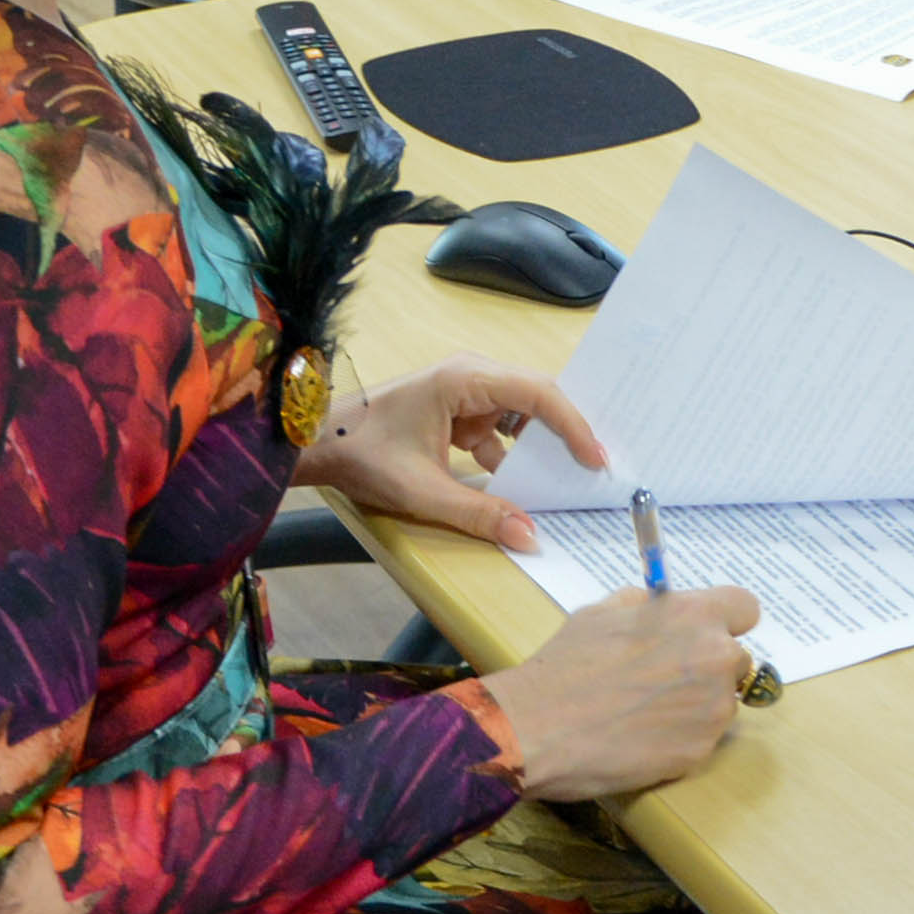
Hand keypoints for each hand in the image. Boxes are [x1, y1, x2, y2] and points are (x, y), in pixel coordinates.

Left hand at [292, 354, 598, 552]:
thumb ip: (480, 514)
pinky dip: (514, 456)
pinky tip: (525, 485)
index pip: (537, 392)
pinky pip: (500, 430)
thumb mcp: (424, 491)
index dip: (572, 424)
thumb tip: (530, 537)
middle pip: (535, 397)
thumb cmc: (363, 455)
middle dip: (565, 431)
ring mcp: (464, 394)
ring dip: (541, 445)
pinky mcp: (457, 414)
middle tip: (596, 466)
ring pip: (521, 414)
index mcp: (464, 379)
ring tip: (568, 476)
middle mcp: (470, 376)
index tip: (595, 458)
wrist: (317, 445)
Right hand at [490, 585, 764, 798]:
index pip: (746, 608)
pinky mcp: (701, 750)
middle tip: (665, 680)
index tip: (707, 633)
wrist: (537, 728)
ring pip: (722, 701)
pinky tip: (643, 737)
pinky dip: (681, 738)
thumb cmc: (565, 667)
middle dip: (708, 666)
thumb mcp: (602, 613)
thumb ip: (646, 606)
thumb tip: (661, 606)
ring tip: (645, 712)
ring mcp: (713, 708)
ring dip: (696, 705)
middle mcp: (715, 657)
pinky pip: (703, 738)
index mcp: (694, 615)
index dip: (725, 621)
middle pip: (737, 658)